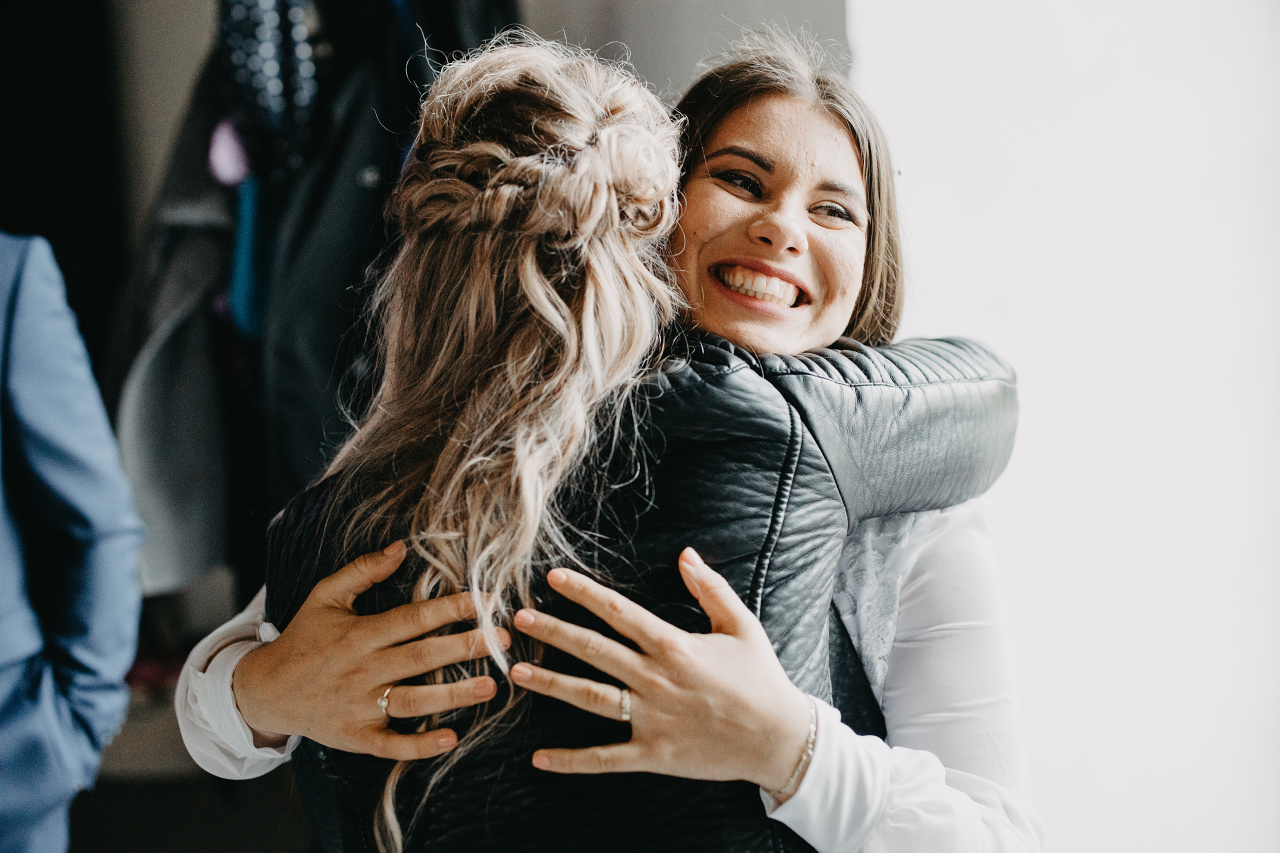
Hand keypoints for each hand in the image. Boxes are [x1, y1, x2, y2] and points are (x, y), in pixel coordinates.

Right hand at [232, 541, 507, 759]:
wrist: (266, 690)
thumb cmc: (304, 638)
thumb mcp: (324, 597)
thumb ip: (362, 570)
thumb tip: (401, 547)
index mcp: (359, 633)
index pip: (413, 618)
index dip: (451, 609)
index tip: (486, 601)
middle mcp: (362, 670)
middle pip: (421, 657)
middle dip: (465, 647)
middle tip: (504, 640)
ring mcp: (360, 705)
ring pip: (413, 701)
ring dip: (454, 695)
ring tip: (492, 685)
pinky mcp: (357, 736)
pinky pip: (392, 744)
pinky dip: (420, 745)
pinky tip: (451, 737)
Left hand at [509, 547, 811, 793]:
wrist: (779, 737)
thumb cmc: (761, 678)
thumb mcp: (741, 624)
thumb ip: (710, 588)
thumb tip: (684, 554)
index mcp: (674, 645)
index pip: (618, 612)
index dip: (583, 593)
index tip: (553, 579)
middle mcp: (656, 680)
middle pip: (593, 650)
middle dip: (553, 631)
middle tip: (518, 619)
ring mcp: (651, 719)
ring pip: (590, 698)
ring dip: (551, 683)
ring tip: (516, 671)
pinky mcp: (653, 754)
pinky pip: (605, 757)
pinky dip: (571, 760)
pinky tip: (539, 758)